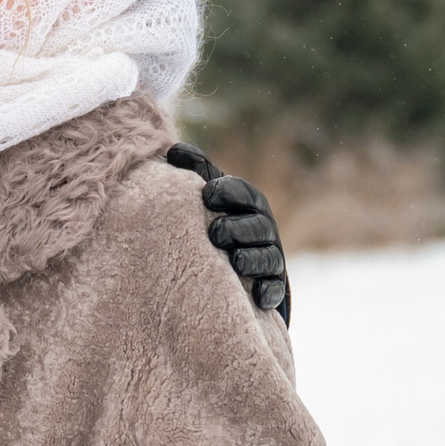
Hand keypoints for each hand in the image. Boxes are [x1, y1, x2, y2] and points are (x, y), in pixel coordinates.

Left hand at [166, 143, 289, 321]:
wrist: (236, 264)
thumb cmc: (218, 219)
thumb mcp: (210, 196)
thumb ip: (196, 173)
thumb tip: (171, 150)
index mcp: (248, 203)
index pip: (243, 193)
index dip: (228, 193)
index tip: (207, 196)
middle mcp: (263, 228)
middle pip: (257, 226)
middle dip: (238, 228)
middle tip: (215, 234)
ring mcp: (269, 258)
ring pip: (266, 257)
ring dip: (251, 258)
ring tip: (235, 261)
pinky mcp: (271, 287)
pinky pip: (273, 289)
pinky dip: (266, 291)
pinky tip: (256, 295)